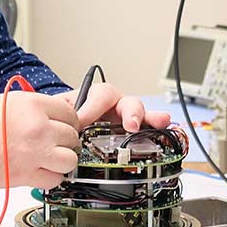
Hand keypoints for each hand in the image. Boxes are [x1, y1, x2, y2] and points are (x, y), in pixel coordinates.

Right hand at [0, 92, 80, 188]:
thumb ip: (27, 109)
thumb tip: (44, 117)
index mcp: (31, 105)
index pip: (70, 114)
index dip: (66, 123)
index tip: (60, 129)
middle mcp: (37, 127)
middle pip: (72, 138)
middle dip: (63, 143)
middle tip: (49, 146)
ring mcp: (32, 153)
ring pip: (69, 161)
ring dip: (59, 162)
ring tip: (44, 161)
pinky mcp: (23, 175)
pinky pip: (53, 180)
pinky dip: (48, 179)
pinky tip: (35, 173)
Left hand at [55, 83, 172, 131]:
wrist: (68, 123)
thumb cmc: (67, 115)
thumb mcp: (60, 112)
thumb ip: (61, 116)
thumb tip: (61, 127)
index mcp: (96, 96)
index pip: (99, 96)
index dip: (91, 110)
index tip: (81, 123)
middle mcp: (115, 104)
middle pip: (127, 102)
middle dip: (130, 112)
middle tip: (130, 125)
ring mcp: (127, 117)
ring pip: (141, 114)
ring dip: (150, 118)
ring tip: (158, 122)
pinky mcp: (135, 131)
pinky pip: (149, 128)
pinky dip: (159, 128)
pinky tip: (166, 129)